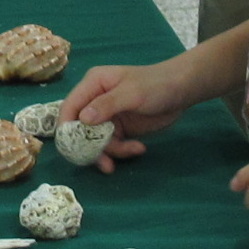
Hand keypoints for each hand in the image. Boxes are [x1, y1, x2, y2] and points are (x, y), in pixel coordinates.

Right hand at [57, 60, 194, 171]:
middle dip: (90, 147)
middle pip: (80, 129)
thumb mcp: (132, 93)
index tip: (73, 147)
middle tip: (105, 163)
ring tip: (133, 150)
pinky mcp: (119, 129)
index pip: (70, 107)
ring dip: (111, 151)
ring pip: (95, 142)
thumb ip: (106, 105)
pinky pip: (112, 145)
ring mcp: (107, 117)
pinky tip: (139, 147)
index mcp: (93, 85)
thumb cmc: (155, 85)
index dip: (66, 127)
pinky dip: (123, 150)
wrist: (181, 91)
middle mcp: (95, 101)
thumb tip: (82, 119)